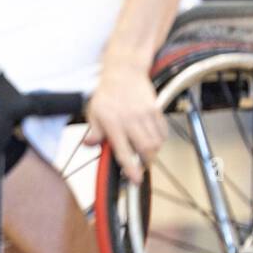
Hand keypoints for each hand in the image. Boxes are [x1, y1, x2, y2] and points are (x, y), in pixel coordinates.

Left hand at [84, 62, 165, 183]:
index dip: (130, 168)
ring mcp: (145, 115)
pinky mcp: (156, 110)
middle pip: (145, 149)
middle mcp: (130, 120)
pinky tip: (152, 138)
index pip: (122, 151)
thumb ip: (94, 131)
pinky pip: (163, 132)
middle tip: (141, 164)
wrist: (123, 72)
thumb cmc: (106, 94)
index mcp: (112, 123)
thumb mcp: (93, 112)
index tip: (135, 180)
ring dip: (152, 151)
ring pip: (156, 143)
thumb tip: (89, 145)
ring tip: (145, 150)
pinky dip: (160, 140)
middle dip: (145, 162)